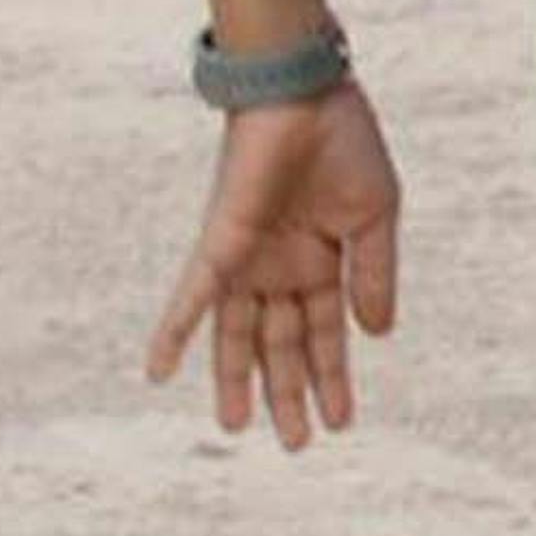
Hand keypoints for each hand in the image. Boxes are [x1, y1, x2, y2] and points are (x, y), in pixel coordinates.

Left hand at [144, 82, 403, 446]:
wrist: (305, 91)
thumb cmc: (343, 142)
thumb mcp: (376, 218)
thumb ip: (374, 276)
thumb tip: (376, 335)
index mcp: (321, 260)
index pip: (324, 333)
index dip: (333, 378)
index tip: (342, 421)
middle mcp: (279, 266)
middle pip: (280, 344)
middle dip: (288, 393)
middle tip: (295, 444)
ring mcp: (246, 258)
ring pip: (238, 334)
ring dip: (237, 380)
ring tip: (240, 428)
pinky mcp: (221, 243)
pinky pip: (193, 296)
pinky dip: (175, 332)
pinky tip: (158, 372)